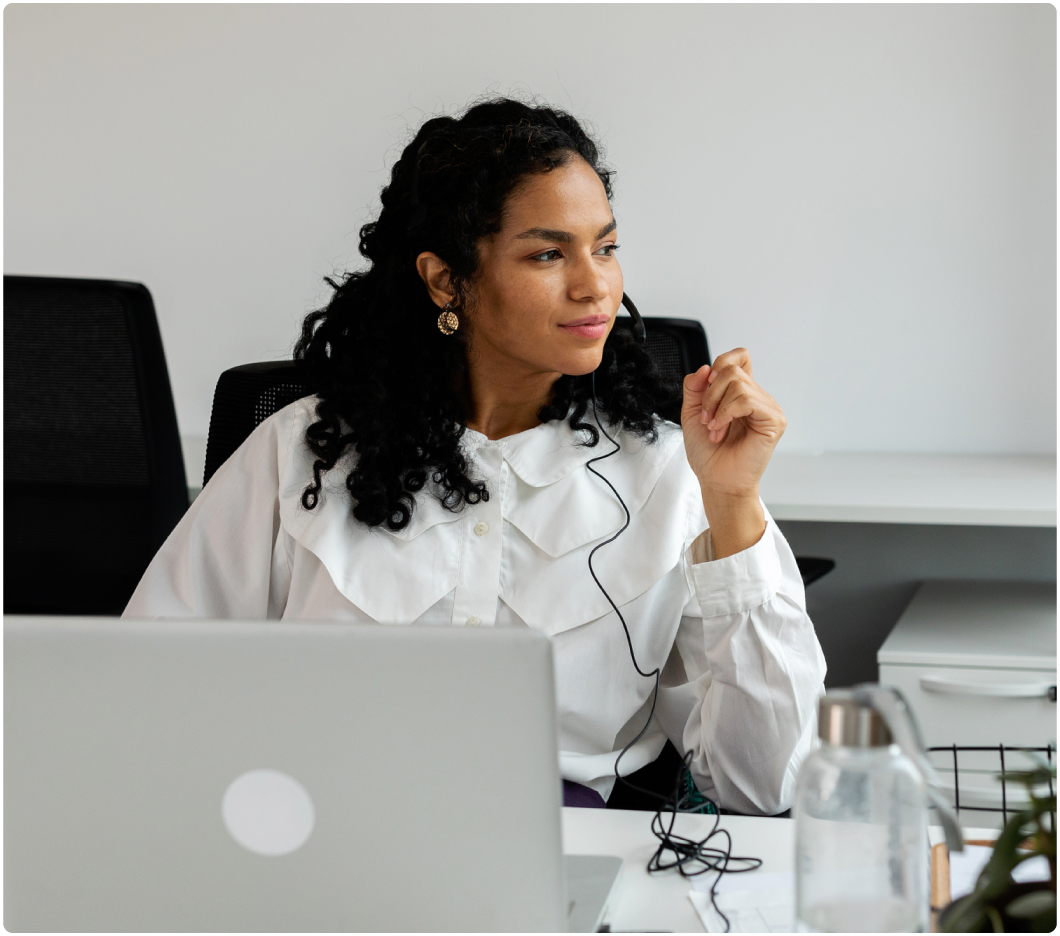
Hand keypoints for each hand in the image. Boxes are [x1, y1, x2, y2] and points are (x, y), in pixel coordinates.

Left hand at [681, 348, 785, 557]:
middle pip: (732, 368)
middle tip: (707, 419)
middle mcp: (757, 397)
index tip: (707, 388)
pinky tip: (721, 430)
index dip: (720, 363)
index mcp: (741, 393)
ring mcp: (768, 407)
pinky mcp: (773, 420)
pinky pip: (747, 399)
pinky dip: (726, 413)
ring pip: (737, 382)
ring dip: (716, 407)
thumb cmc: (708, 453)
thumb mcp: (692, 413)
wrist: (716, 481)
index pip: (739, 356)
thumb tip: (706, 367)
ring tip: (715, 429)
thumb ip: (695, 387)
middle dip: (709, 393)